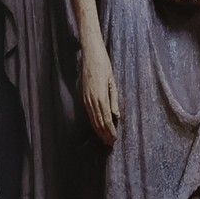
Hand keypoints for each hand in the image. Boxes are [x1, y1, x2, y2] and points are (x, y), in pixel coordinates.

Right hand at [80, 32, 119, 146]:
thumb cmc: (104, 65)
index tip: (114, 139)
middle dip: (104, 134)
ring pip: (92, 119)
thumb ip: (113, 99)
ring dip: (98, 130)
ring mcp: (86, 98)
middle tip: (110, 144)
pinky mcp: (84, 96)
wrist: (90, 53)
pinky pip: (89, 113)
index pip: (105, 119)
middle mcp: (91, 99)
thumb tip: (116, 116)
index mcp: (100, 96)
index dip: (110, 131)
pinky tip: (96, 126)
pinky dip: (93, 122)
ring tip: (104, 139)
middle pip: (98, 121)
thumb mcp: (112, 81)